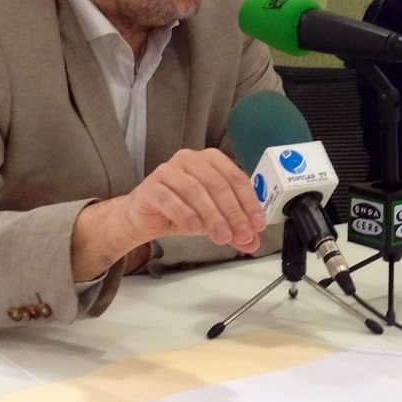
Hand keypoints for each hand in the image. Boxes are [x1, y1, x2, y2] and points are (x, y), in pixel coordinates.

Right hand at [71, 149, 265, 280]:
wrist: (144, 217)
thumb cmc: (182, 209)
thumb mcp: (213, 220)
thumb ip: (233, 230)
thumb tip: (252, 242)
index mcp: (211, 160)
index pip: (236, 179)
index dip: (249, 202)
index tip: (257, 224)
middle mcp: (190, 159)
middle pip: (218, 184)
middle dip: (233, 212)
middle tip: (242, 234)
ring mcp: (168, 170)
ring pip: (195, 190)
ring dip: (212, 215)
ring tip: (222, 236)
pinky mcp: (150, 186)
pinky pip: (169, 198)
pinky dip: (184, 213)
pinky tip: (195, 228)